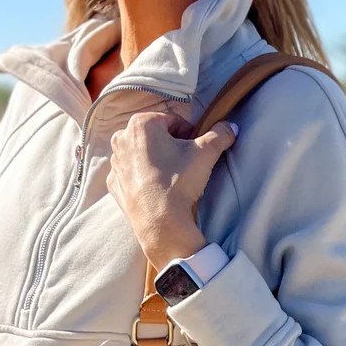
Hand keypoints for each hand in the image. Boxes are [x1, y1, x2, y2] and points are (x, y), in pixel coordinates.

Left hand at [106, 111, 236, 271]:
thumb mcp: (206, 153)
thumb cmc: (179, 182)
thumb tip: (230, 127)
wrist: (161, 223)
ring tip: (171, 179)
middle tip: (184, 165)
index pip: (173, 121)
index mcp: (141, 123)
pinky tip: (156, 189)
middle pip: (155, 137)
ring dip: (156, 161)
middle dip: (170, 147)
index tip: (194, 150)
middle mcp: (122, 139)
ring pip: (141, 155)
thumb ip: (220, 134)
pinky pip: (131, 175)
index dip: (189, 135)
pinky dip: (142, 179)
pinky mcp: (114, 185)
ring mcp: (115, 163)